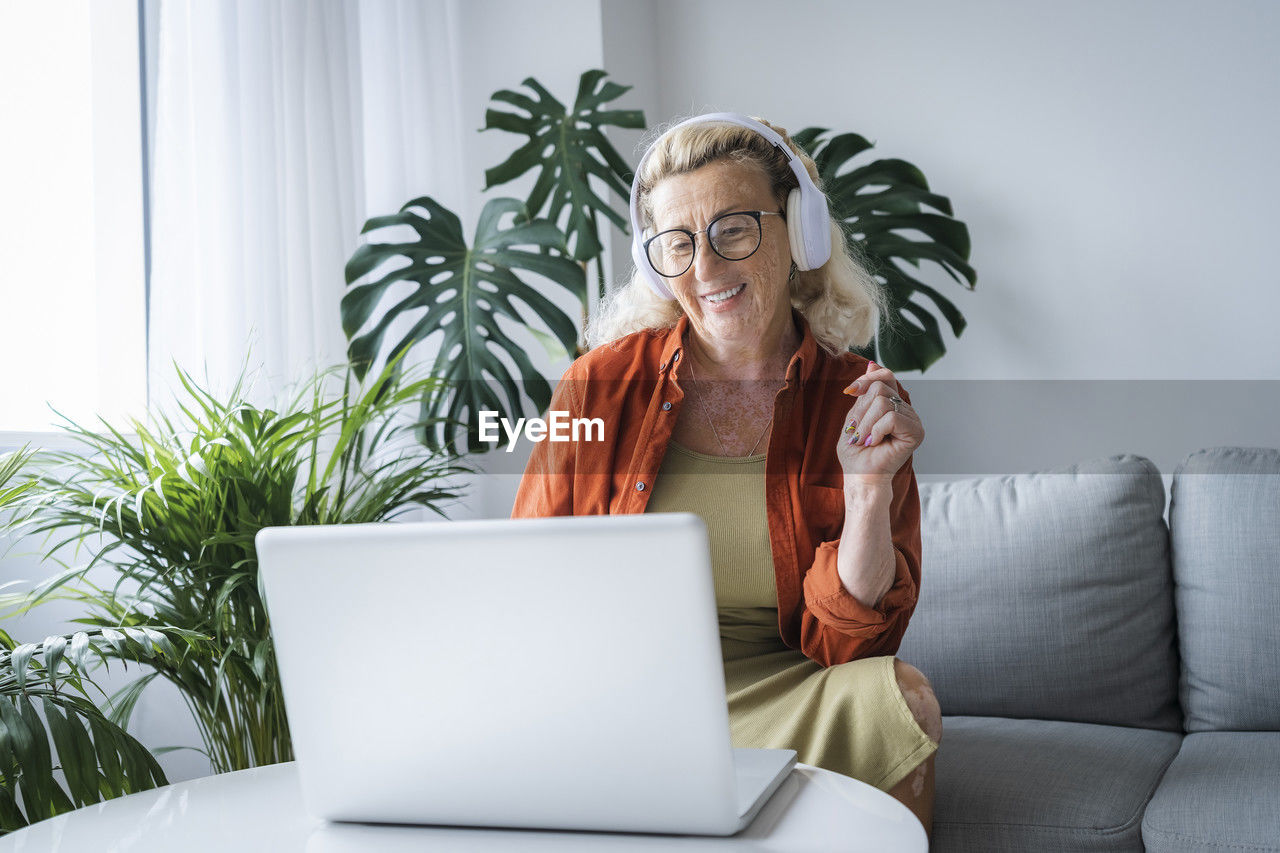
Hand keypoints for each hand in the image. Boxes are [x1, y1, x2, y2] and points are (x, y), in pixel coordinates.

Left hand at [835, 361, 924, 485]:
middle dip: (861, 412)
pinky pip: (892, 417)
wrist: (860, 476)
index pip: (885, 375)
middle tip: (858, 432)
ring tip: (865, 441)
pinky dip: (876, 431)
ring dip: (866, 424)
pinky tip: (875, 443)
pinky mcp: (916, 432)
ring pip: (884, 403)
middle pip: (880, 388)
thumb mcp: (854, 416)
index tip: (850, 392)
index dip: (865, 379)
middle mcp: (905, 409)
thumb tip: (872, 363)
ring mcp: (913, 419)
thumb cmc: (856, 452)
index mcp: (892, 403)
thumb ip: (864, 392)